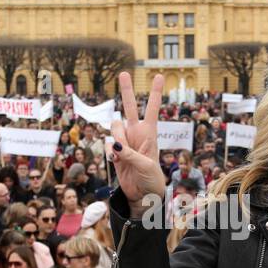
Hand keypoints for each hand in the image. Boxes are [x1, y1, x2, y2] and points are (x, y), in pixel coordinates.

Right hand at [109, 72, 167, 212]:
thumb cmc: (151, 178)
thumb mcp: (145, 165)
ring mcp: (124, 141)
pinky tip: (116, 160)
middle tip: (123, 73)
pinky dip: (110, 152)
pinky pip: (108, 145)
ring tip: (123, 153)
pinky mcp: (115, 152)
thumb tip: (115, 144)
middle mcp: (136, 133)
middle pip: (129, 107)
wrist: (143, 193)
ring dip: (116, 138)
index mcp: (149, 133)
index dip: (155, 93)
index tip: (159, 75)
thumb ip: (129, 153)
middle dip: (126, 90)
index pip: (151, 109)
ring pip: (114, 128)